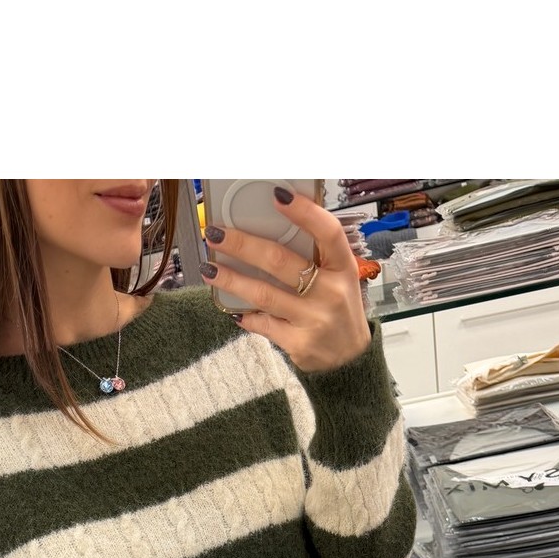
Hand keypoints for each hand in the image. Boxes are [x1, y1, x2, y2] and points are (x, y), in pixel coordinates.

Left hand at [203, 189, 375, 375]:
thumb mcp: (340, 279)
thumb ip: (315, 256)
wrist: (349, 362)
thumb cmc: (339, 310)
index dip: (304, 212)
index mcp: (343, 268)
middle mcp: (331, 292)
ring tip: (209, 268)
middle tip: (216, 234)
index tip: (278, 195)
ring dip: (231, 279)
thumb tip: (273, 226)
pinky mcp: (298, 343)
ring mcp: (314, 319)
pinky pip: (262, 323)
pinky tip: (232, 308)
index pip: (328, 233)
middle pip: (279, 260)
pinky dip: (245, 314)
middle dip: (242, 244)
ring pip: (263, 293)